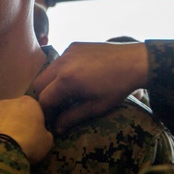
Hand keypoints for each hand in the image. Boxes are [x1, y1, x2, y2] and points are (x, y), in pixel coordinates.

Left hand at [0, 97, 52, 162]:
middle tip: (20, 139)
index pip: (35, 109)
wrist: (0, 152)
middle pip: (15, 111)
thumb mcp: (47, 141)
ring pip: (0, 118)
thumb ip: (45, 132)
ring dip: (3, 127)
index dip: (36, 122)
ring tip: (5, 145)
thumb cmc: (29, 143)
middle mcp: (8, 101)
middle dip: (17, 122)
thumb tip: (41, 133)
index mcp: (28, 102)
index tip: (35, 134)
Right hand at [33, 41, 147, 132]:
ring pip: (47, 71)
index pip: (44, 100)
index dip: (46, 112)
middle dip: (45, 97)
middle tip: (58, 106)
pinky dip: (62, 71)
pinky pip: (59, 61)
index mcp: (66, 80)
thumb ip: (72, 118)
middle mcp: (62, 63)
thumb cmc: (117, 87)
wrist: (135, 61)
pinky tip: (78, 77)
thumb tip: (56, 128)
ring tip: (68, 93)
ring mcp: (67, 52)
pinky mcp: (73, 46)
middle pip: (38, 84)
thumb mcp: (95, 107)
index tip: (53, 119)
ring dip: (52, 83)